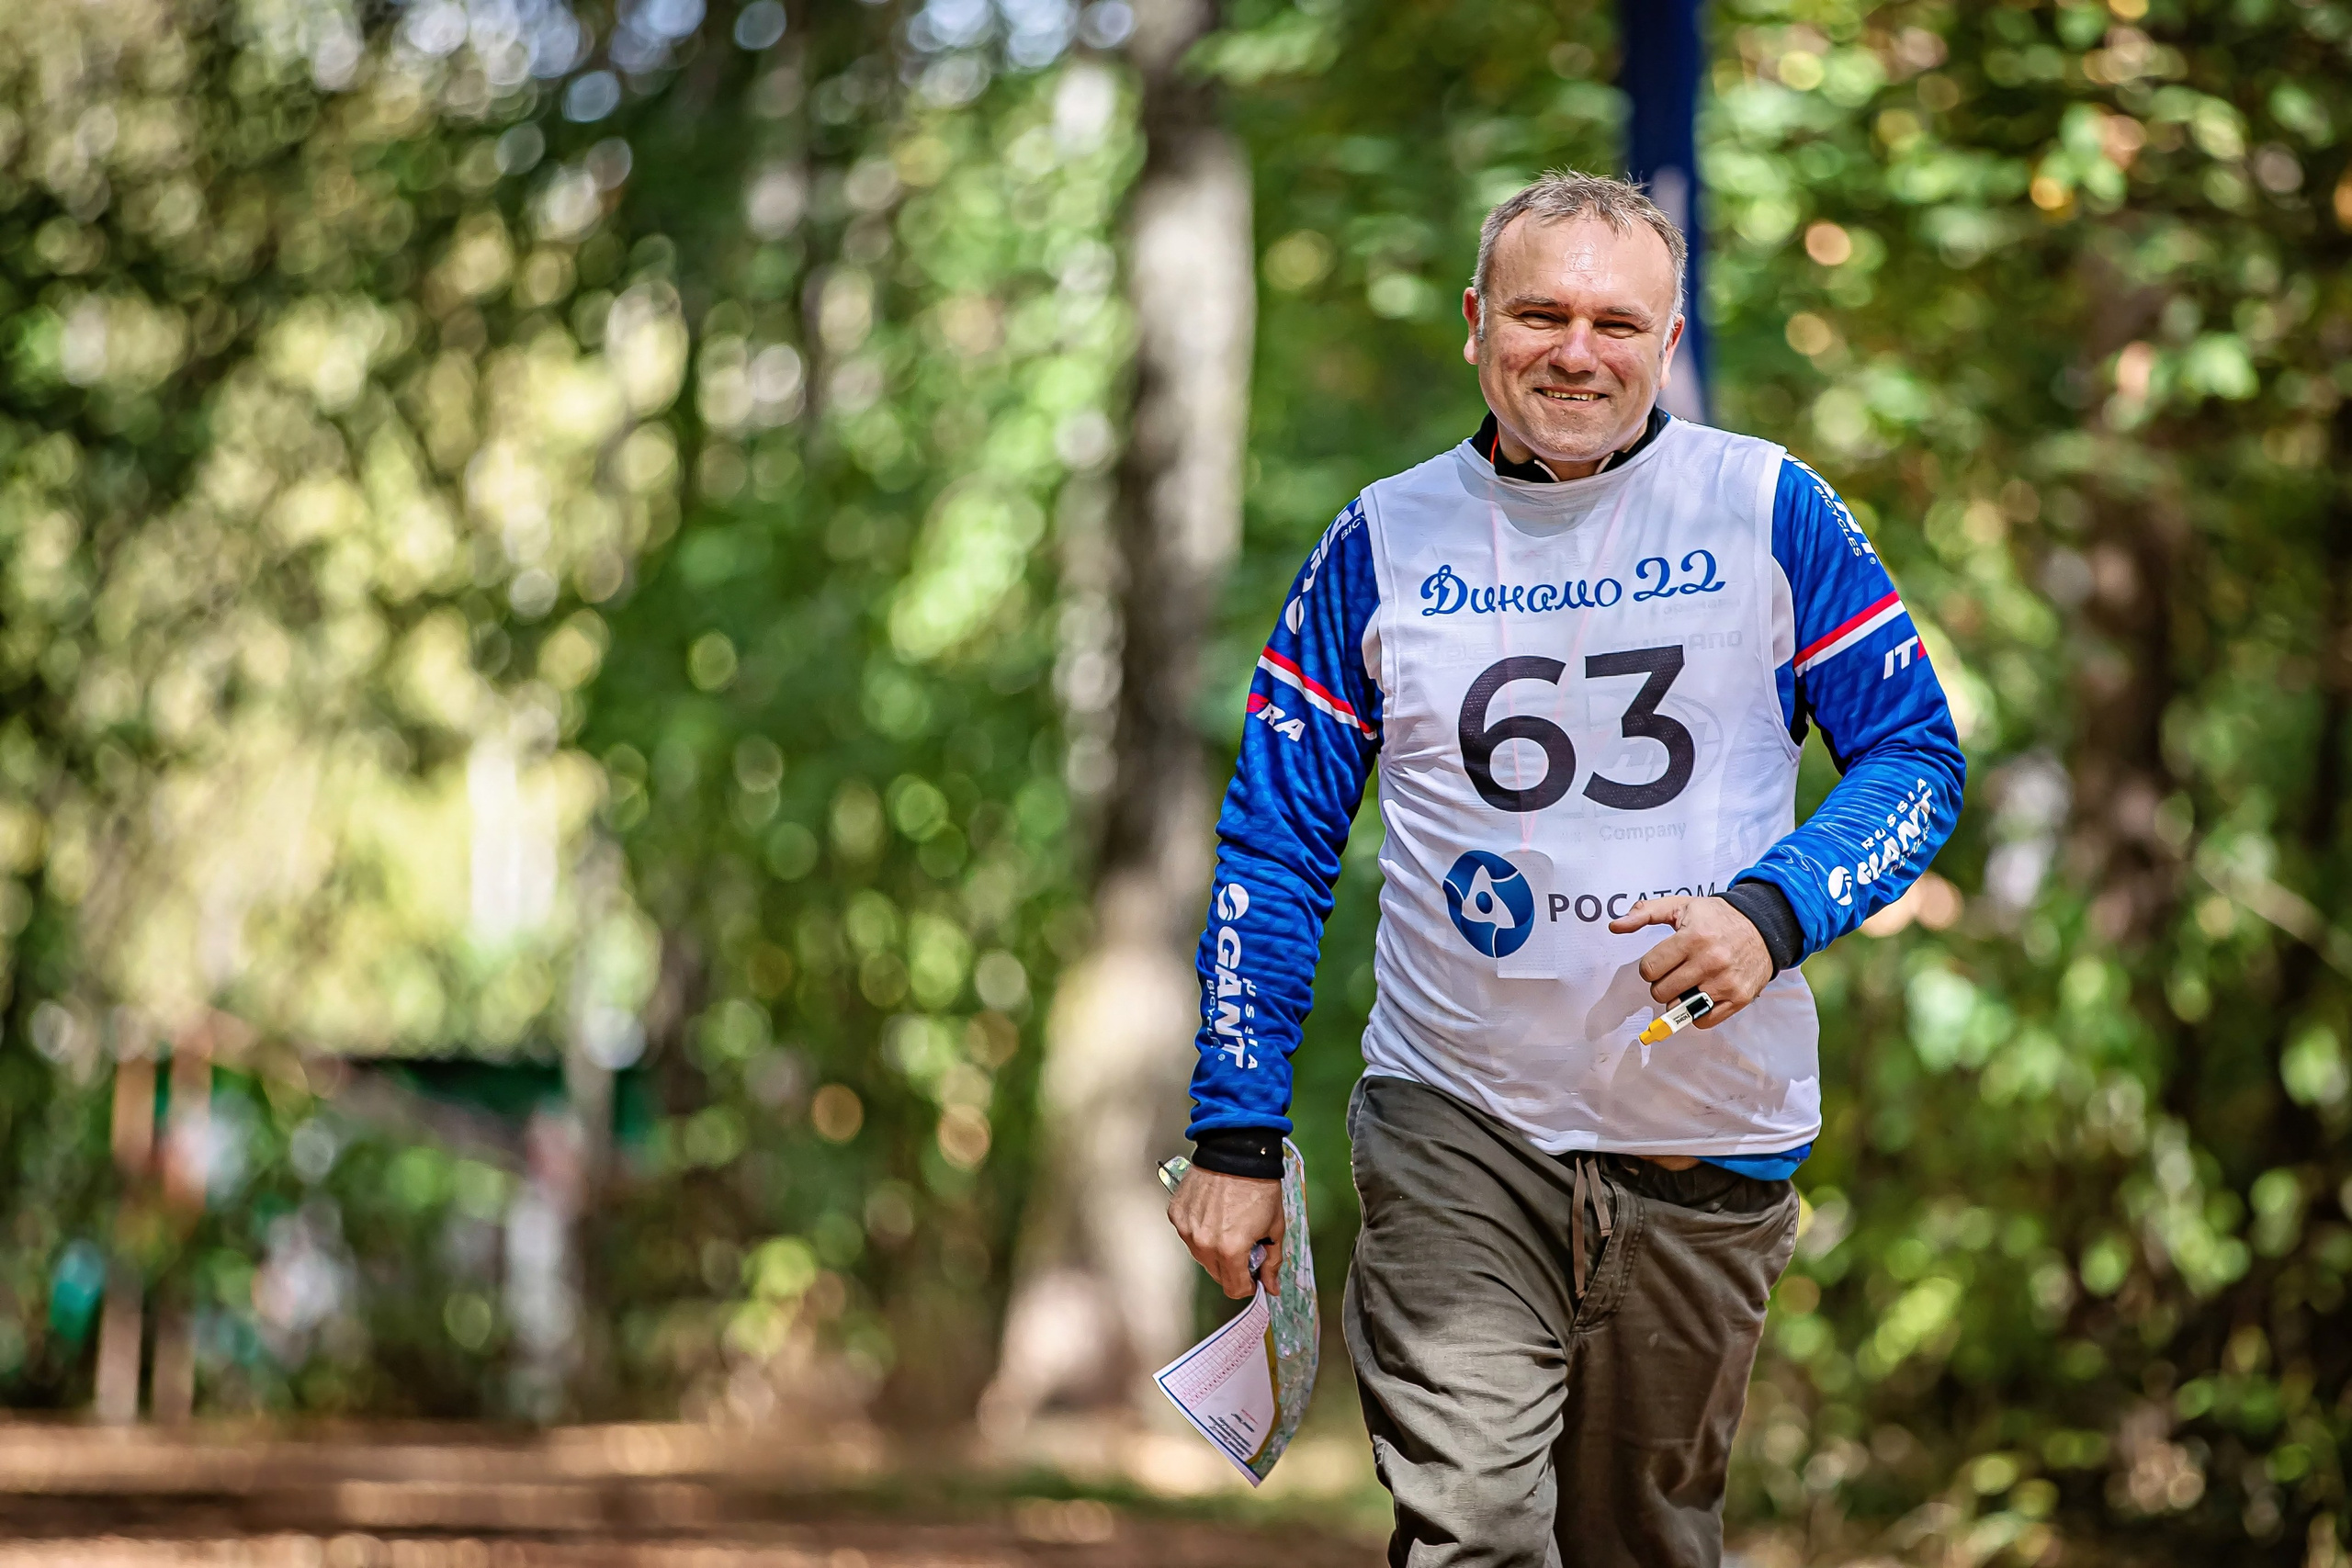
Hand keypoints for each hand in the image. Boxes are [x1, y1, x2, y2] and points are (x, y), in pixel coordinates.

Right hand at [1166, 1165, 1284, 1297]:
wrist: (1237, 1152)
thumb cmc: (1260, 1187)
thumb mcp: (1274, 1227)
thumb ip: (1272, 1262)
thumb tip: (1271, 1287)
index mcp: (1230, 1250)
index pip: (1234, 1288)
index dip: (1247, 1284)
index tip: (1253, 1273)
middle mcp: (1204, 1244)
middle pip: (1217, 1274)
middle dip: (1232, 1266)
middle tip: (1244, 1244)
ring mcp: (1186, 1228)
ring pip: (1201, 1255)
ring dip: (1214, 1249)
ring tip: (1227, 1224)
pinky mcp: (1176, 1213)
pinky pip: (1188, 1234)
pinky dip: (1199, 1230)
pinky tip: (1212, 1213)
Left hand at [1607, 894, 1772, 1028]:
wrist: (1764, 926)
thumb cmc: (1718, 917)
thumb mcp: (1681, 906)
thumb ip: (1645, 913)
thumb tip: (1614, 926)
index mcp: (1693, 937)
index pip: (1650, 969)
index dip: (1650, 966)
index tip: (1661, 961)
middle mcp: (1710, 961)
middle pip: (1661, 991)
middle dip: (1663, 983)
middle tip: (1675, 972)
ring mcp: (1726, 982)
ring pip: (1680, 1007)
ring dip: (1678, 998)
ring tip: (1689, 982)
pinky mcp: (1739, 998)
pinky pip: (1703, 1021)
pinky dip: (1697, 1013)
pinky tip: (1702, 994)